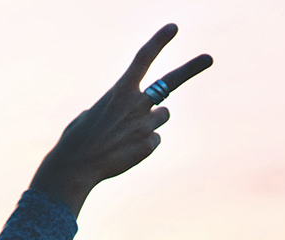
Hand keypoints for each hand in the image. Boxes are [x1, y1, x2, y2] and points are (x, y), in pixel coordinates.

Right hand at [29, 24, 211, 214]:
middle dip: (191, 69)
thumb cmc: (77, 140)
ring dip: (150, 122)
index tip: (173, 28)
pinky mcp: (150, 144)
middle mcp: (137, 103)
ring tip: (125, 135)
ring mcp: (146, 124)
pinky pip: (154, 139)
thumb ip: (114, 109)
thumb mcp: (91, 115)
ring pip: (162, 116)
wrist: (76, 166)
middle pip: (169, 82)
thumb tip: (128, 117)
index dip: (158, 42)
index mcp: (119, 91)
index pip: (143, 60)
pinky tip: (124, 151)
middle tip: (208, 58)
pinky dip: (142, 144)